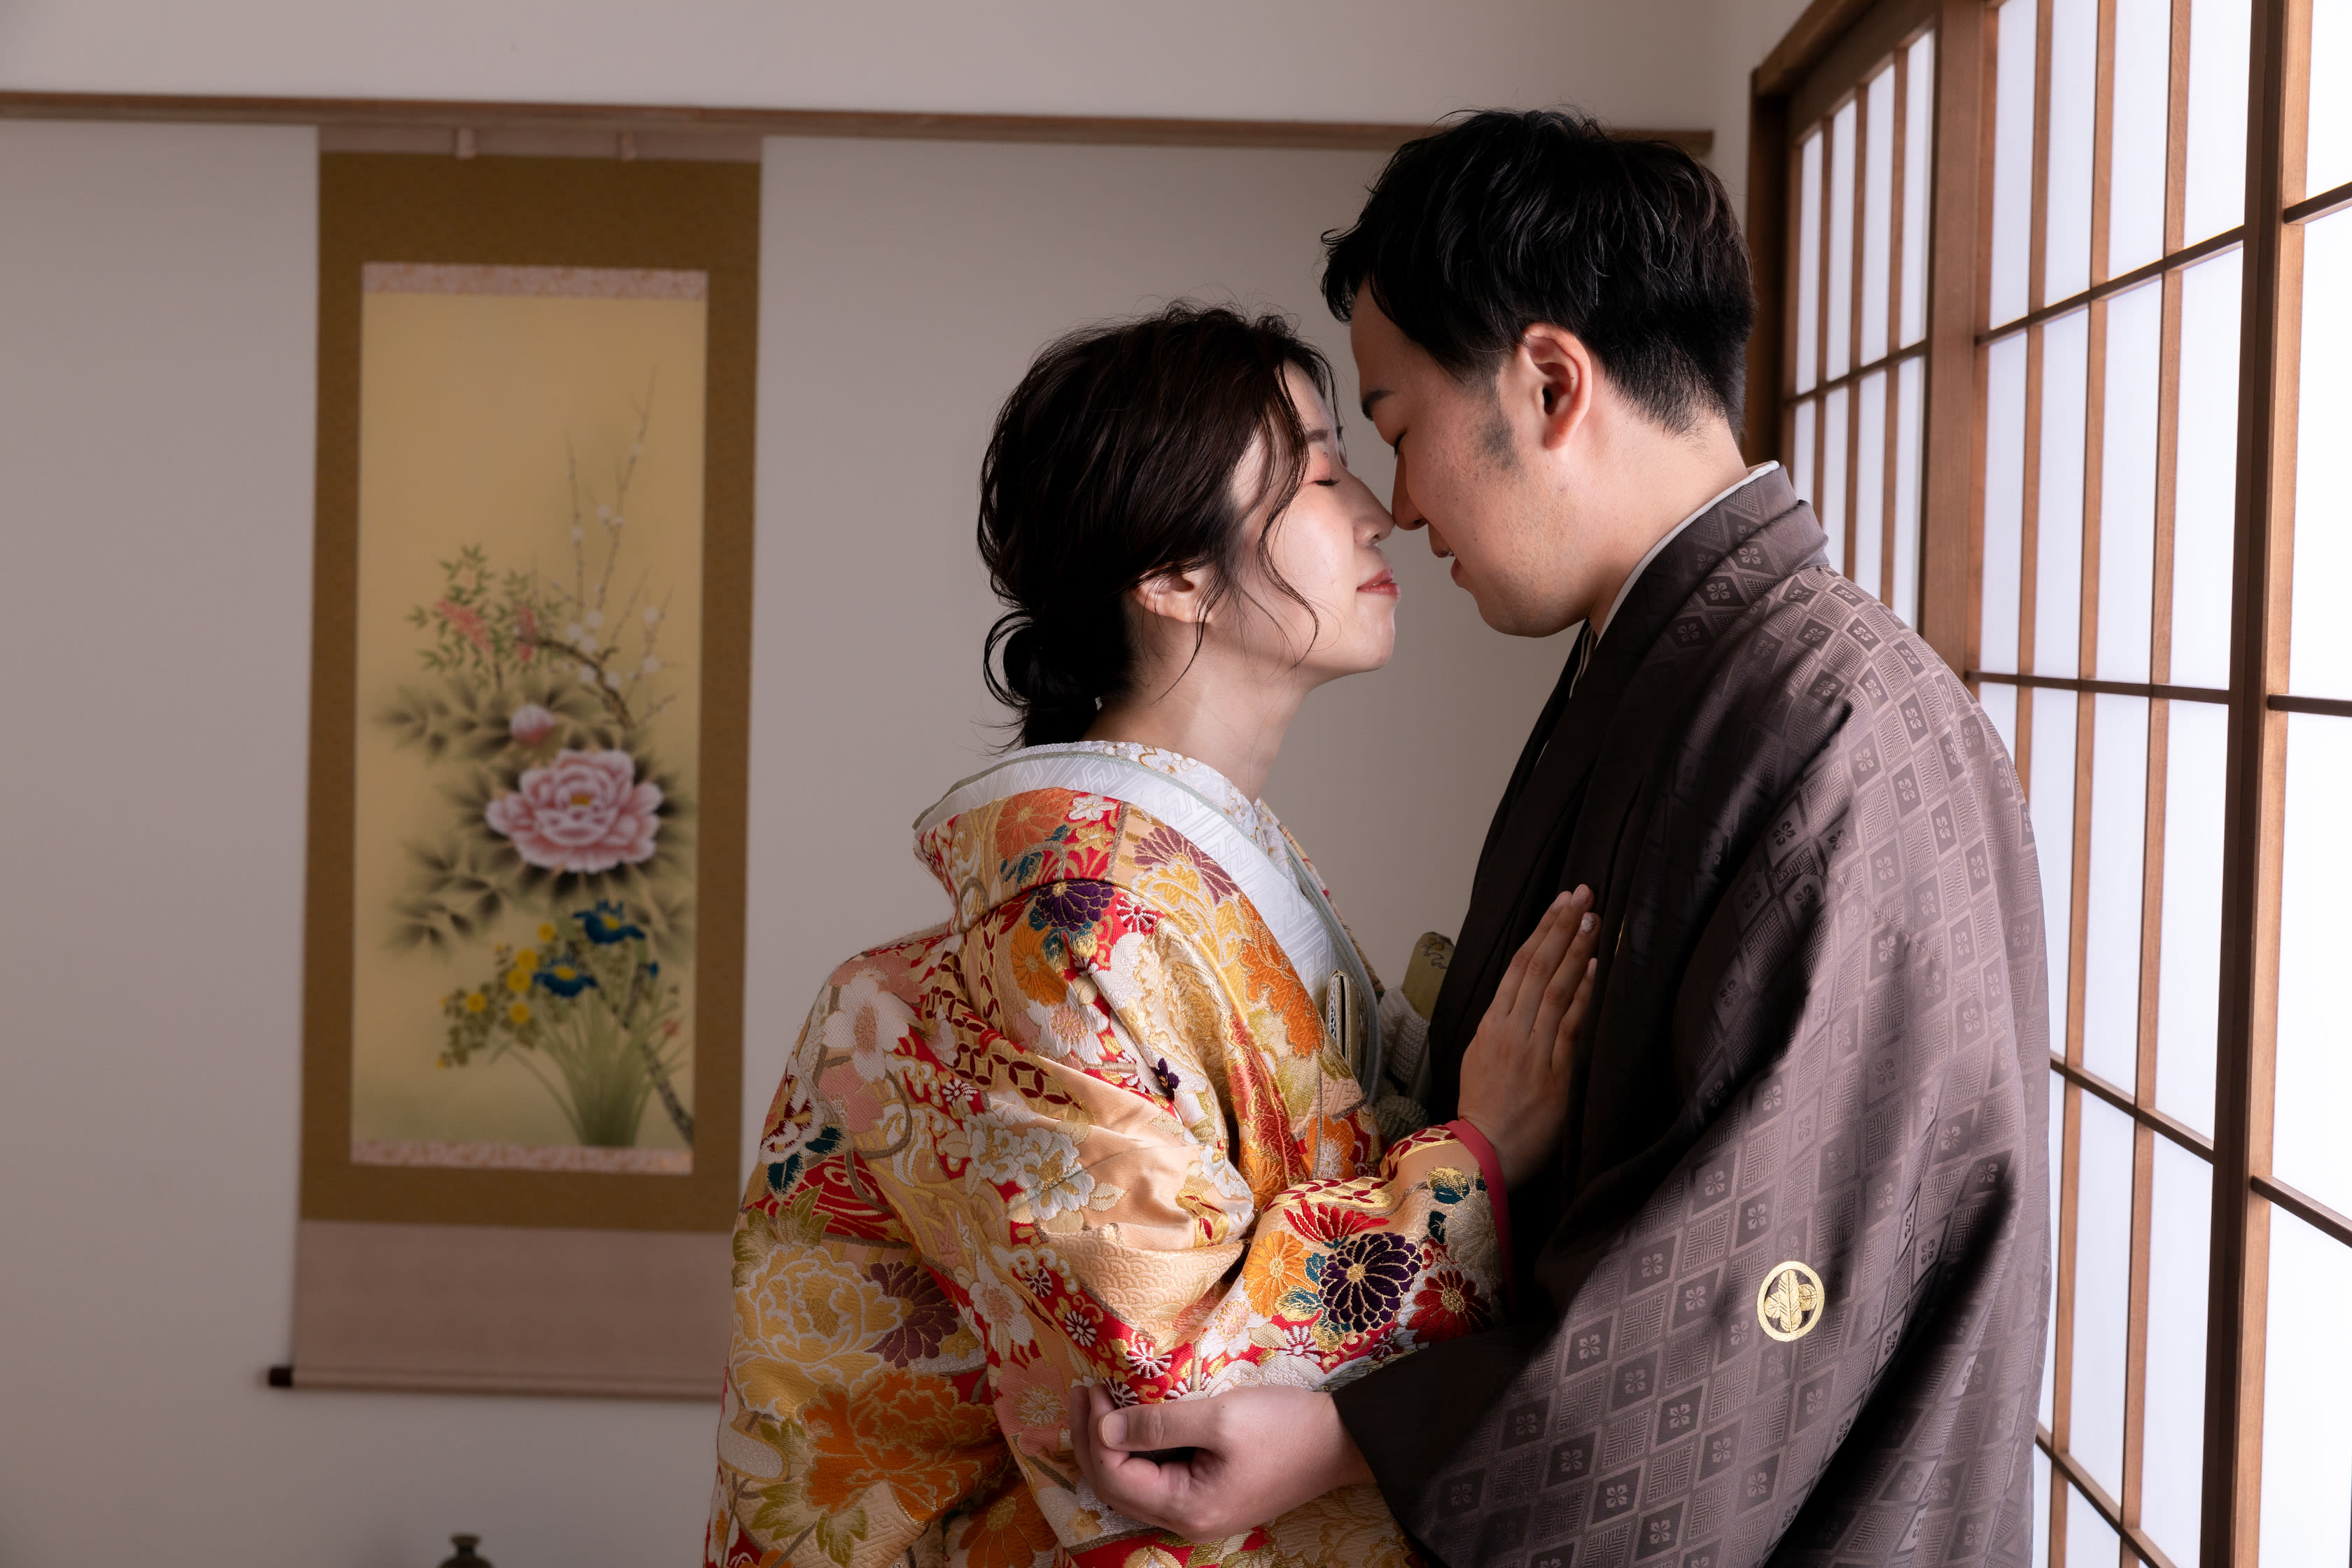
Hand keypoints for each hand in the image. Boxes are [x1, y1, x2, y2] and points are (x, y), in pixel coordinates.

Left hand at [1066, 1383, 1370, 1539]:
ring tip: (1099, 1402)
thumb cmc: (1284, 1426)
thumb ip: (1158, 1425)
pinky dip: (1137, 1451)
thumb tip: (1102, 1430)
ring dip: (1111, 1446)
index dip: (1093, 1433)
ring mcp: (1200, 1512)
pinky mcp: (1210, 1496)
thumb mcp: (1218, 1416)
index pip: (1116, 1476)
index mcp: (1188, 1508)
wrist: (1341, 1442)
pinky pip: (1157, 1480)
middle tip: (1084, 1391)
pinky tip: (1133, 1420)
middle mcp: (1188, 1521)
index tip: (1090, 1387)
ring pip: (1134, 1486)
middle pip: (1117, 1487)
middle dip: (1092, 1440)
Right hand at [1457, 885, 1600, 1188]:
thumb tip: (1521, 998)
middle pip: (1536, 966)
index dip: (1541, 930)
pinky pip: (1568, 1026)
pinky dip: (1580, 994)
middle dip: (1560, 925)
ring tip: (1592, 917)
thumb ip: (1502, 1027)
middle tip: (1581, 892)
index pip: (1517, 965)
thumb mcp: (1481, 1059)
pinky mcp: (1553, 1074)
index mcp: (1491, 1024)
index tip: (1559, 902)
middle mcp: (1509, 1030)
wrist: (1483, 1155)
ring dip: (1574, 950)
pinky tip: (1594, 966)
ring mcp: (1530, 1050)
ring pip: (1552, 988)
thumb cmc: (1484, 1111)